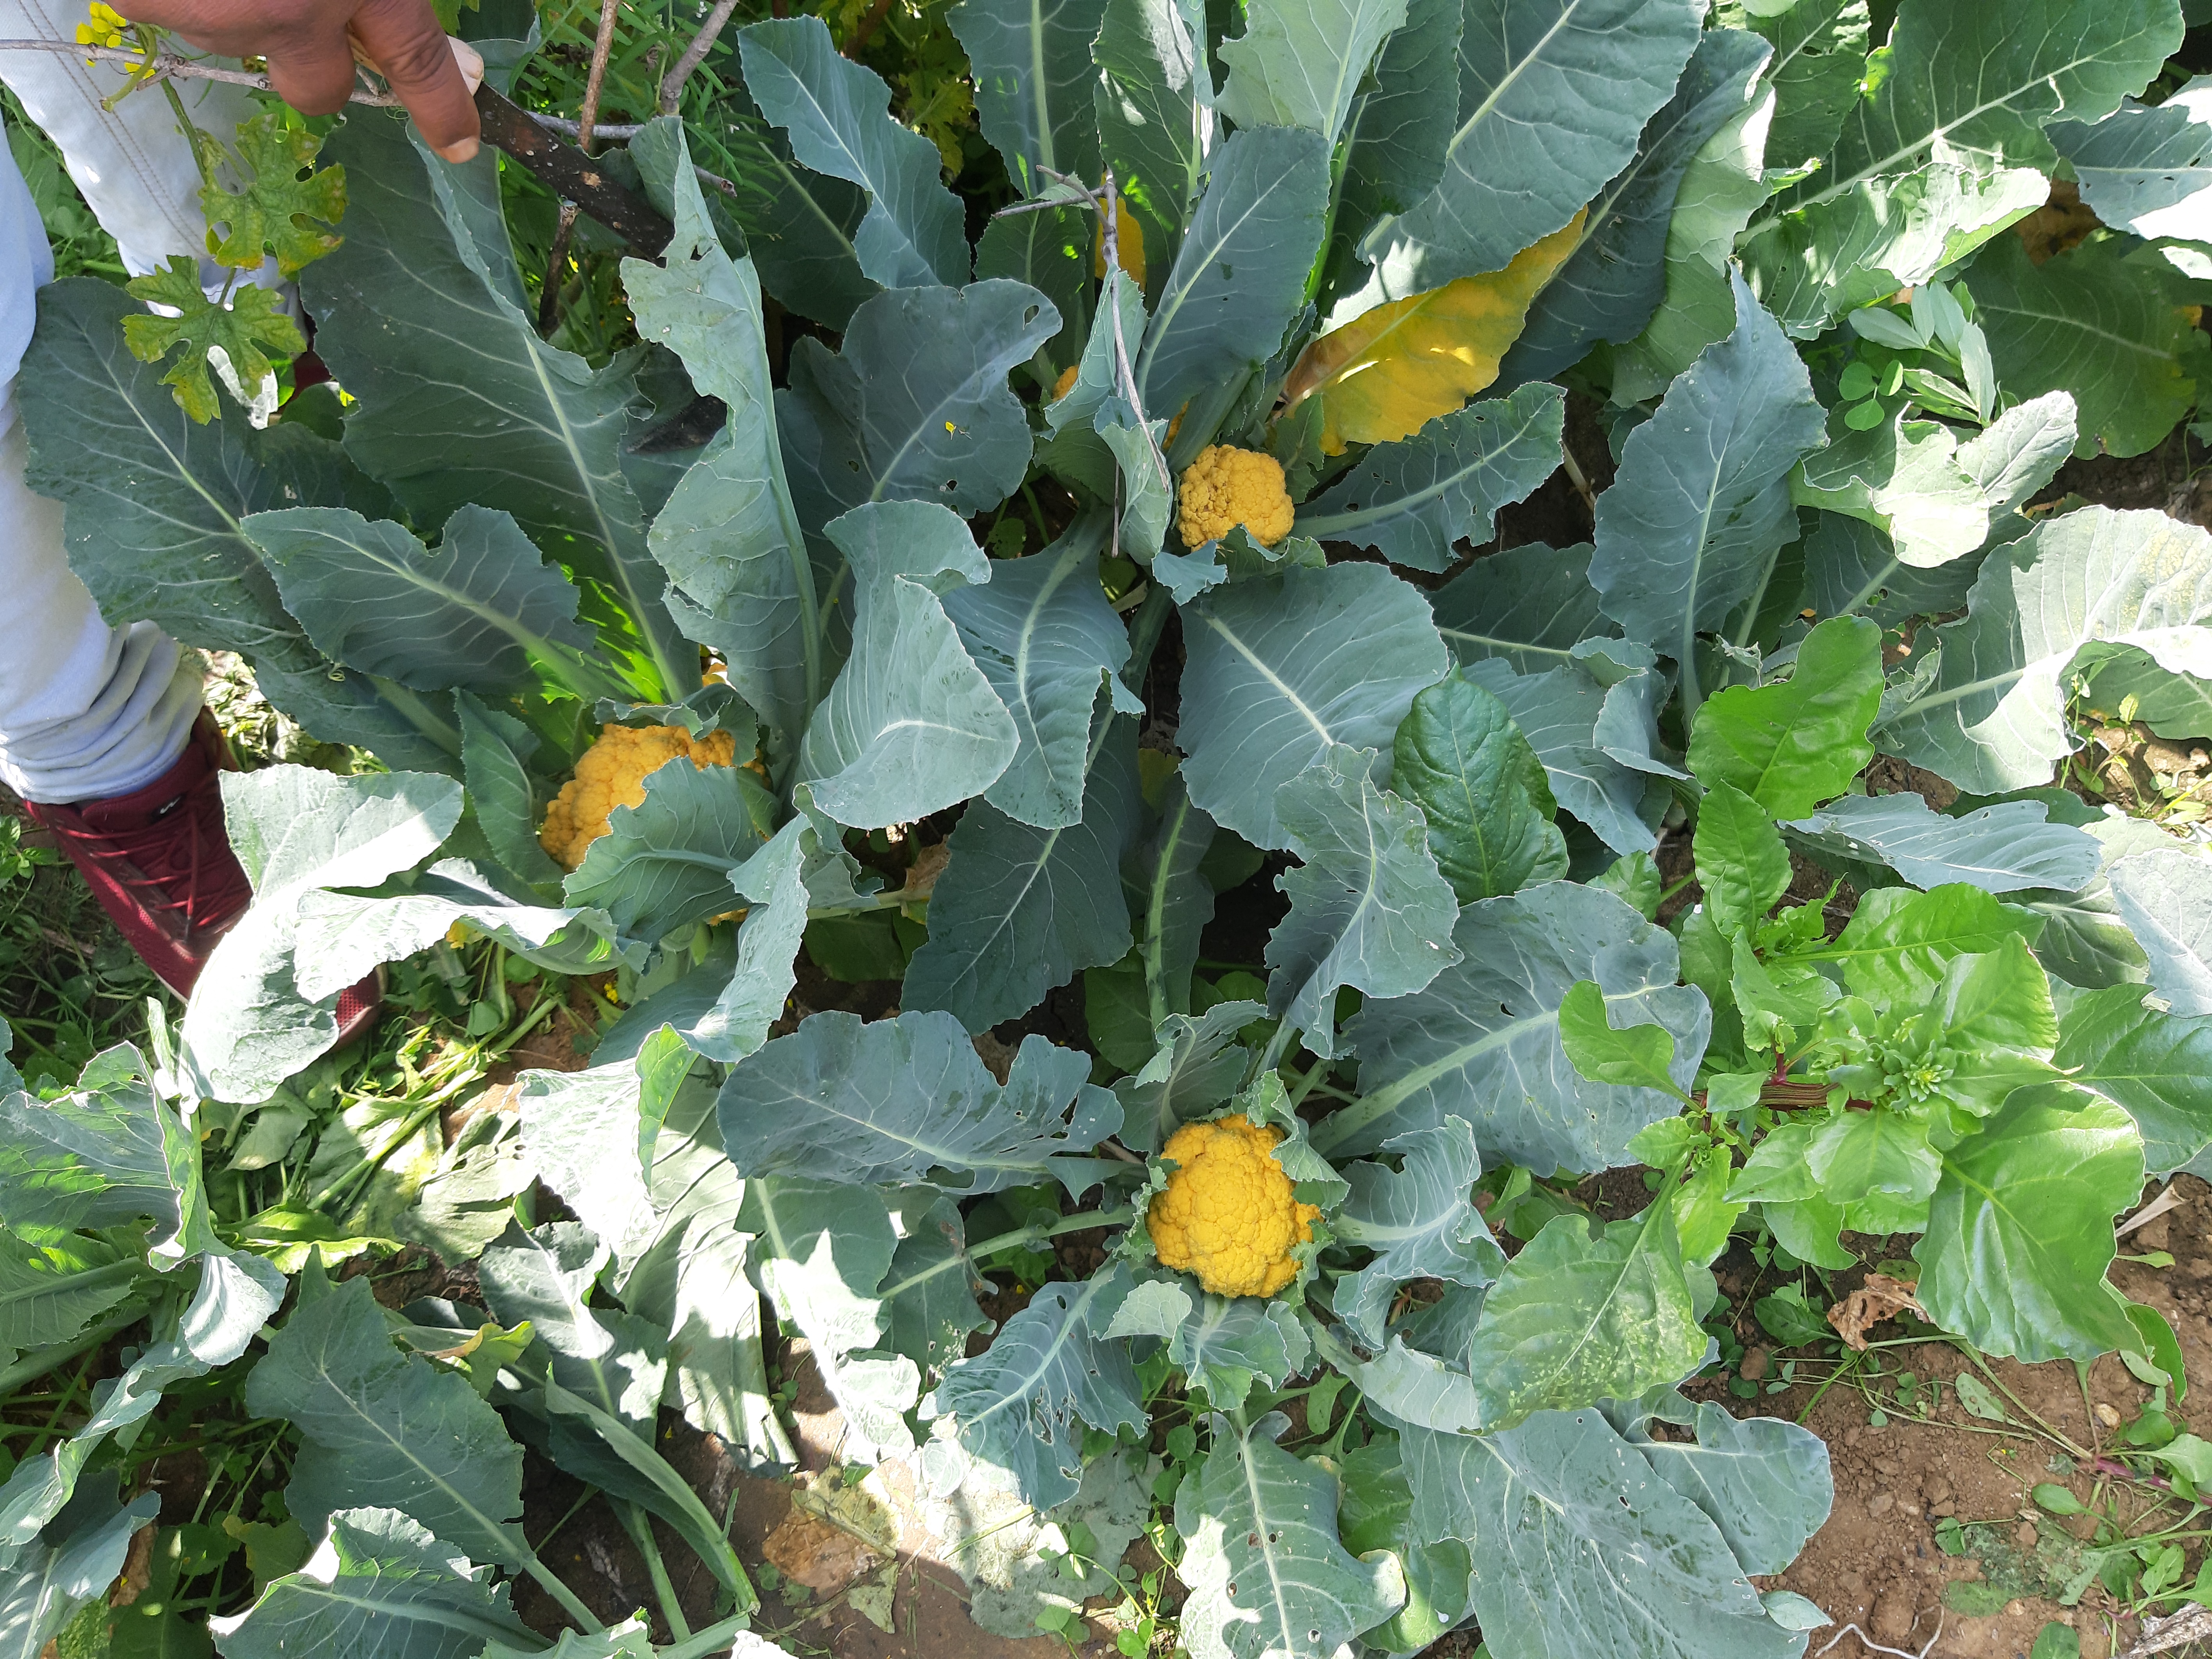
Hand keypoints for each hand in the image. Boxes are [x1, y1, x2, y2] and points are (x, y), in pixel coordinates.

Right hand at [112, 0, 482, 161]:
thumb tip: (364, 6)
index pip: (418, 62)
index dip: (443, 109)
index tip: (459, 142)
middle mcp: (291, 13)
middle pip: (319, 89)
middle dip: (315, 66)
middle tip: (296, 8)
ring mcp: (216, 15)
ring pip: (237, 39)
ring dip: (235, 5)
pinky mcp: (146, 2)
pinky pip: (170, 8)